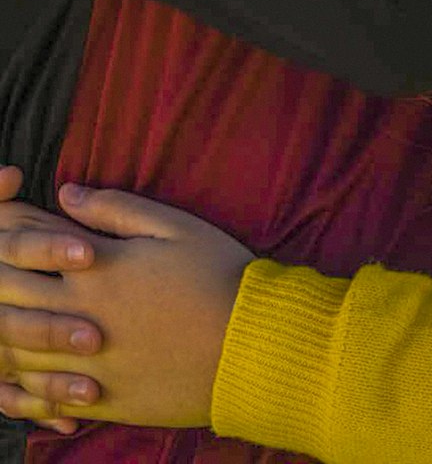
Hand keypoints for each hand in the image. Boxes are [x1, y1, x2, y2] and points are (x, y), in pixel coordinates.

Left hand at [0, 167, 251, 432]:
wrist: (248, 345)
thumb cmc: (217, 274)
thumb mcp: (173, 226)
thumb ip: (115, 209)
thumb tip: (67, 193)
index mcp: (96, 268)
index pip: (31, 243)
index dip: (11, 228)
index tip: (6, 219)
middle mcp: (81, 315)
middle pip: (11, 298)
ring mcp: (87, 362)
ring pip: (18, 351)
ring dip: (4, 335)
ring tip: (1, 323)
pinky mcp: (102, 398)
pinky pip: (45, 397)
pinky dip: (27, 386)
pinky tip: (27, 376)